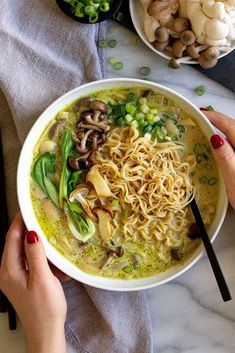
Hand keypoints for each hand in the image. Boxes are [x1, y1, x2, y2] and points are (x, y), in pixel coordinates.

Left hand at [0, 212, 66, 352]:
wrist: (47, 333)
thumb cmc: (44, 309)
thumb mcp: (42, 278)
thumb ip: (35, 254)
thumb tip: (31, 233)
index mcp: (9, 270)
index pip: (11, 238)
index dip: (19, 221)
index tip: (28, 208)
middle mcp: (9, 272)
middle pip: (17, 244)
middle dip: (31, 232)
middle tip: (44, 220)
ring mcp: (16, 277)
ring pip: (27, 253)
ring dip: (42, 250)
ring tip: (55, 248)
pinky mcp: (25, 282)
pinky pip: (33, 264)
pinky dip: (44, 261)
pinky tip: (57, 267)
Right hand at [201, 109, 234, 208]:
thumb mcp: (234, 178)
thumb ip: (225, 157)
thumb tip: (214, 137)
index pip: (229, 126)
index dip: (214, 117)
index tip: (199, 112)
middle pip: (233, 129)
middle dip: (218, 122)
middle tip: (201, 120)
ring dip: (223, 131)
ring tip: (207, 130)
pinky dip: (227, 143)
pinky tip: (220, 148)